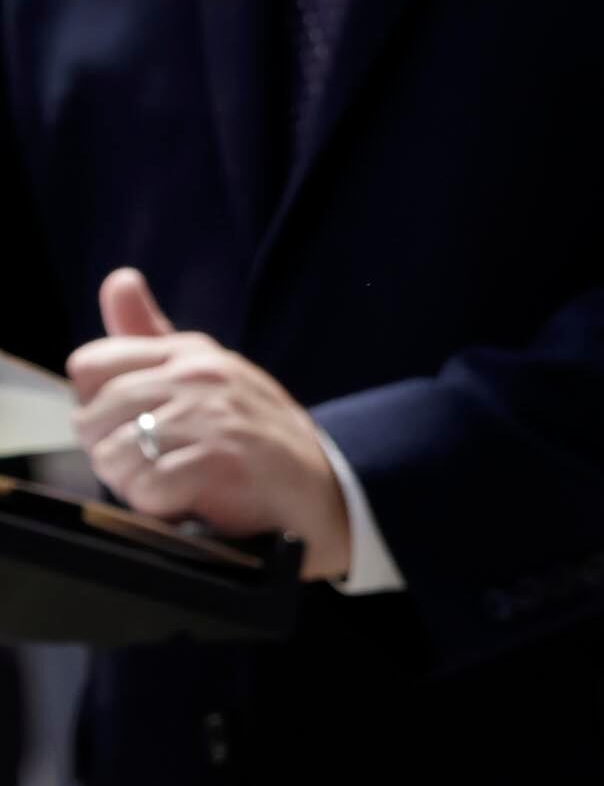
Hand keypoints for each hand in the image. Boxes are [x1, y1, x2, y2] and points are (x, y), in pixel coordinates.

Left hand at [68, 268, 354, 581]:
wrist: (329, 489)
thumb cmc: (259, 437)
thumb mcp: (209, 375)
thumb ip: (152, 334)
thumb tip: (120, 280)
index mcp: (190, 352)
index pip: (91, 365)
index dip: (97, 408)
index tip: (130, 430)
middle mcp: (199, 375)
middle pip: (94, 416)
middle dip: (111, 453)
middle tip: (150, 469)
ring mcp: (211, 416)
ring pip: (114, 454)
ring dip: (132, 485)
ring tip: (169, 488)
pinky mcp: (221, 459)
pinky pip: (147, 486)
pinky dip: (158, 505)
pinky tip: (185, 503)